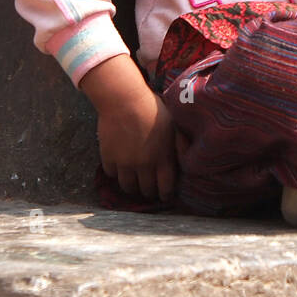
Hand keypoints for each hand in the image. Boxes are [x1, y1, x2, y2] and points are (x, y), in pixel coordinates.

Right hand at [81, 53, 179, 200]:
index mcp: (163, 157)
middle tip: (150, 190)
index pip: (166, 187)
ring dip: (133, 187)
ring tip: (135, 183)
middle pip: (146, 190)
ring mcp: (125, 163)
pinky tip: (121, 168)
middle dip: (150, 192)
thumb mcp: (174, 125)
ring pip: (128, 187)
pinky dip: (116, 174)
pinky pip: (112, 175)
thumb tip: (187, 161)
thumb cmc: (153, 108)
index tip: (165, 196)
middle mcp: (144, 165)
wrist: (124, 100)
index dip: (166, 194)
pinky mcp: (109, 158)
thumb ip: (181, 145)